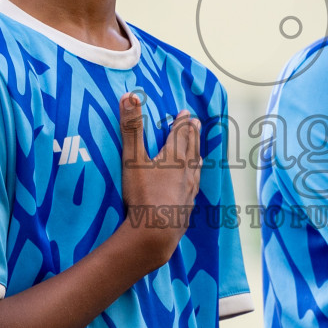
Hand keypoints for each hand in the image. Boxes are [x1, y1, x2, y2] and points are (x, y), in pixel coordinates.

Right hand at [118, 93, 202, 273]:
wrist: (157, 232)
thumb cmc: (143, 194)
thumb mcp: (133, 158)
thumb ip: (131, 128)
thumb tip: (129, 95)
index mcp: (173, 157)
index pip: (179, 135)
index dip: (181, 123)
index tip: (185, 113)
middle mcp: (185, 171)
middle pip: (190, 148)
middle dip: (192, 134)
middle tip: (196, 123)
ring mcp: (189, 190)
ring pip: (195, 168)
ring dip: (196, 155)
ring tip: (198, 150)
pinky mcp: (187, 207)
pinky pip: (194, 187)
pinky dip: (195, 179)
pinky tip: (193, 185)